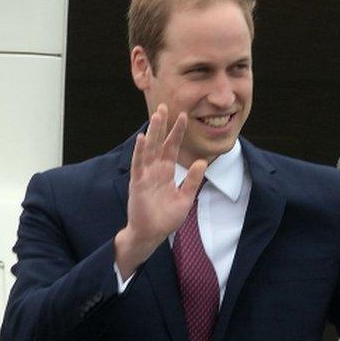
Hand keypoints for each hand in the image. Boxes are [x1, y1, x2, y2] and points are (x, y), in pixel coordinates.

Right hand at [115, 104, 205, 276]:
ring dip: (151, 132)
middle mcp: (154, 170)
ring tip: (156, 115)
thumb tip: (202, 162)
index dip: (177, 132)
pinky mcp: (137, 184)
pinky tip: (141, 139)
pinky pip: (138, 165)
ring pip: (148, 149)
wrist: (151, 235)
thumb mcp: (185, 198)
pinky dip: (139, 152)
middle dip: (161, 125)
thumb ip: (192, 181)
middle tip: (164, 106)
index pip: (171, 147)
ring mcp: (145, 176)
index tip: (183, 115)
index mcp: (166, 172)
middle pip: (158, 143)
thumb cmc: (165, 219)